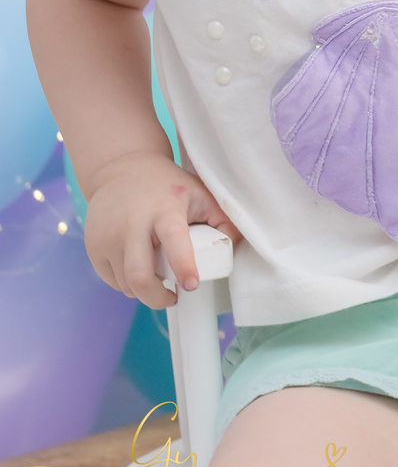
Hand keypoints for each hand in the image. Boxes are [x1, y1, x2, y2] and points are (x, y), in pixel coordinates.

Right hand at [83, 151, 242, 308]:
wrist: (121, 168)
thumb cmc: (167, 186)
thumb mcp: (198, 193)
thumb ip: (221, 219)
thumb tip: (234, 247)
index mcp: (163, 209)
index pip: (173, 239)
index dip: (183, 264)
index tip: (191, 285)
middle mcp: (132, 224)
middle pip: (139, 276)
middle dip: (157, 298)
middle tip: (173, 298)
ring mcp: (108, 237)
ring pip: (125, 283)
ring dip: (143, 291)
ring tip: (157, 279)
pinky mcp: (93, 247)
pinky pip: (112, 280)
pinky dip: (127, 284)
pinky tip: (139, 270)